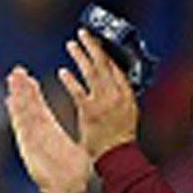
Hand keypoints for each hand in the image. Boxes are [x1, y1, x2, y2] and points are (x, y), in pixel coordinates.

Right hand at [4, 67, 88, 192]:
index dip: (34, 94)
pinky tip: (10, 100)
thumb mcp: (80, 151)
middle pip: (29, 106)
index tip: (30, 79)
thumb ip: (83, 138)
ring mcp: (32, 137)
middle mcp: (40, 132)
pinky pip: (20, 125)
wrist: (66, 190)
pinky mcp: (28, 144)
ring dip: (17, 95)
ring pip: (23, 112)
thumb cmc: (74, 174)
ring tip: (12, 78)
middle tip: (17, 71)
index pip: (41, 108)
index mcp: (51, 132)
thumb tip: (95, 130)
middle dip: (22, 89)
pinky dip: (15, 113)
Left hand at [59, 30, 139, 160]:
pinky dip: (69, 80)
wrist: (118, 157)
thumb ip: (120, 96)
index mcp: (128, 96)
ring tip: (71, 45)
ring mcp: (103, 103)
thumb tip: (111, 80)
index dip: (106, 52)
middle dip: (92, 47)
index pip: (117, 67)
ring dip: (80, 57)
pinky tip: (62, 72)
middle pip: (104, 64)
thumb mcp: (129, 113)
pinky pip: (77, 91)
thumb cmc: (121, 139)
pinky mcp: (89, 112)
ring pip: (91, 73)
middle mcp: (117, 96)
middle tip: (82, 34)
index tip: (98, 41)